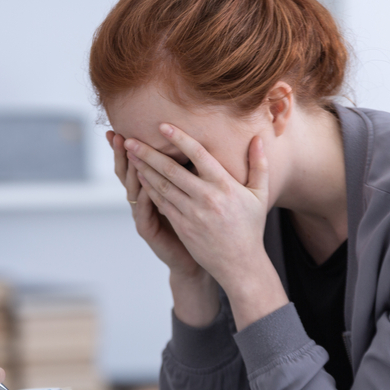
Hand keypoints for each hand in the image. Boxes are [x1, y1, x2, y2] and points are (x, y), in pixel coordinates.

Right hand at [108, 130, 201, 277]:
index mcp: (153, 189)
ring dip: (131, 170)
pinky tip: (145, 184)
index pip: (137, 162)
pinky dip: (143, 196)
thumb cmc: (196, 225)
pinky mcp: (148, 230)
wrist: (193, 258)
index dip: (129, 146)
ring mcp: (143, 215)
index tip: (123, 126)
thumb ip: (188, 171)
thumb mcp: (191, 194)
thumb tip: (197, 143)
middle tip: (116, 134)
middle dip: (122, 153)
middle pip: (127, 172)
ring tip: (129, 153)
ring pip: (133, 189)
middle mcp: (143, 200)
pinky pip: (142, 210)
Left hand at [126, 124, 286, 329]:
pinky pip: (161, 203)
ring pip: (162, 186)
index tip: (162, 126)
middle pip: (172, 170)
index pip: (198, 155)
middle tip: (131, 139)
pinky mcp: (182, 226)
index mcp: (225, 185)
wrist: (239, 263)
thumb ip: (259, 164)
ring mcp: (192, 213)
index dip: (179, 139)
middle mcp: (206, 198)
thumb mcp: (260, 194)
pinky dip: (149, 189)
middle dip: (148, 153)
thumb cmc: (250, 226)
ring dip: (143, 169)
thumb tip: (257, 137)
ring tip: (130, 154)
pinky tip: (139, 177)